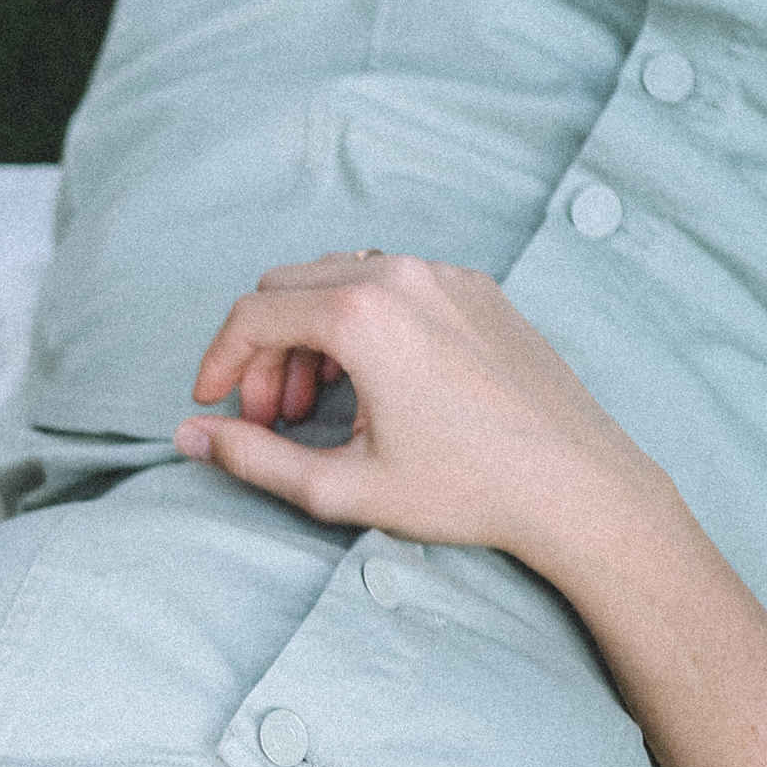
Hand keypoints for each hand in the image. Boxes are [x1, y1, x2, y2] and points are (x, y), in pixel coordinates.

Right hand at [173, 251, 662, 591]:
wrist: (575, 483)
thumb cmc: (467, 489)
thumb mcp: (341, 487)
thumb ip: (254, 457)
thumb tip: (190, 439)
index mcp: (362, 316)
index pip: (253, 314)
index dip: (219, 361)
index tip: (210, 404)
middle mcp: (402, 276)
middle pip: (290, 287)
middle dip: (263, 350)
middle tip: (270, 419)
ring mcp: (446, 277)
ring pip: (340, 280)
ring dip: (309, 336)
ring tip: (318, 407)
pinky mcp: (477, 289)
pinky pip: (394, 286)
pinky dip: (361, 324)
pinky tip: (373, 387)